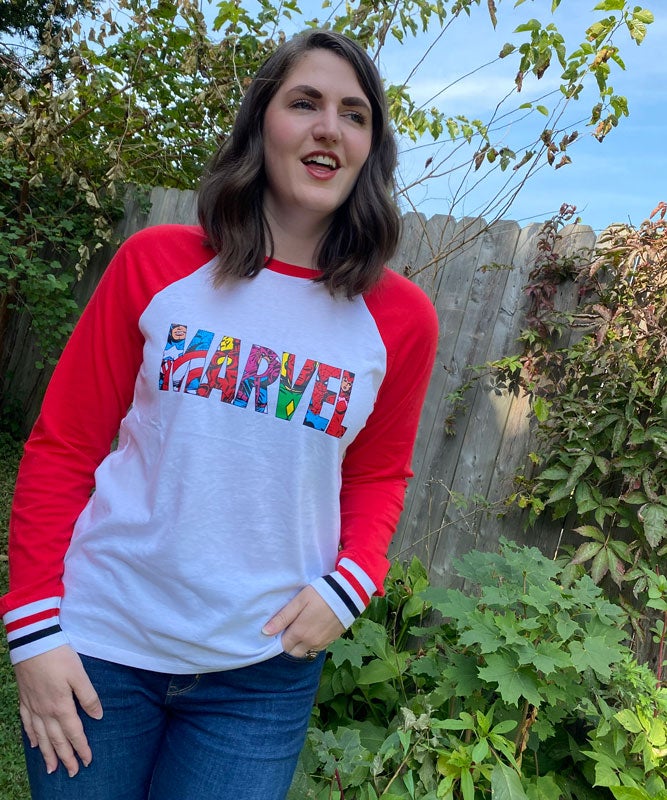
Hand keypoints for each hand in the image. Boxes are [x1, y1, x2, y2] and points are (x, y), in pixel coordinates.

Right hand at [14, 645, 102, 776]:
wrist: (32, 643)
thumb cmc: (59, 656)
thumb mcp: (79, 674)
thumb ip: (89, 696)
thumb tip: (98, 716)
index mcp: (61, 706)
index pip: (73, 733)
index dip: (81, 748)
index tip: (87, 761)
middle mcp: (45, 711)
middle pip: (56, 739)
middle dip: (65, 757)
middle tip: (71, 772)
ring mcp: (33, 706)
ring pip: (40, 736)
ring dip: (47, 753)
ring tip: (52, 768)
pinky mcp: (24, 699)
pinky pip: (27, 724)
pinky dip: (31, 736)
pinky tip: (33, 744)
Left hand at [262, 585, 344, 657]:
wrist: (349, 593)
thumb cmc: (321, 593)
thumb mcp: (299, 601)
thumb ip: (282, 617)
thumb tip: (265, 632)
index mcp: (300, 632)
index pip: (282, 646)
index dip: (279, 637)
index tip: (280, 627)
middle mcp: (311, 642)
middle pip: (293, 652)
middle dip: (289, 643)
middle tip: (291, 626)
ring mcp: (322, 643)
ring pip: (305, 651)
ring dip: (300, 644)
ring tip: (302, 626)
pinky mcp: (332, 640)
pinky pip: (317, 648)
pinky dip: (312, 642)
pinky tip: (313, 628)